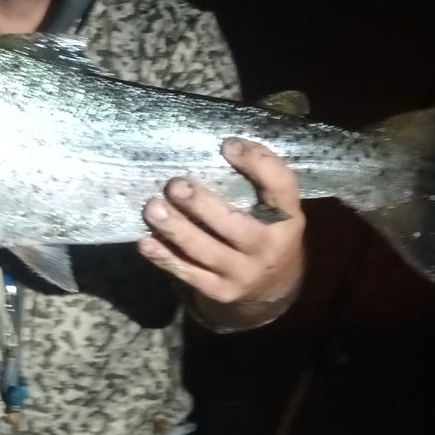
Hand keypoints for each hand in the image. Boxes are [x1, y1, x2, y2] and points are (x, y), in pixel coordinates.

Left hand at [138, 138, 304, 321]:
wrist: (273, 287)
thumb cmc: (266, 230)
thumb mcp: (274, 208)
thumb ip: (255, 182)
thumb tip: (219, 144)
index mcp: (287, 219)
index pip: (281, 187)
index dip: (257, 164)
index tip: (227, 144)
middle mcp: (269, 248)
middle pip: (235, 227)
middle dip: (202, 205)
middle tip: (175, 184)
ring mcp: (243, 273)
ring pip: (205, 252)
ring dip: (176, 229)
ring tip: (152, 208)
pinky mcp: (220, 290)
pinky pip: (188, 273)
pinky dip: (165, 257)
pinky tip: (146, 240)